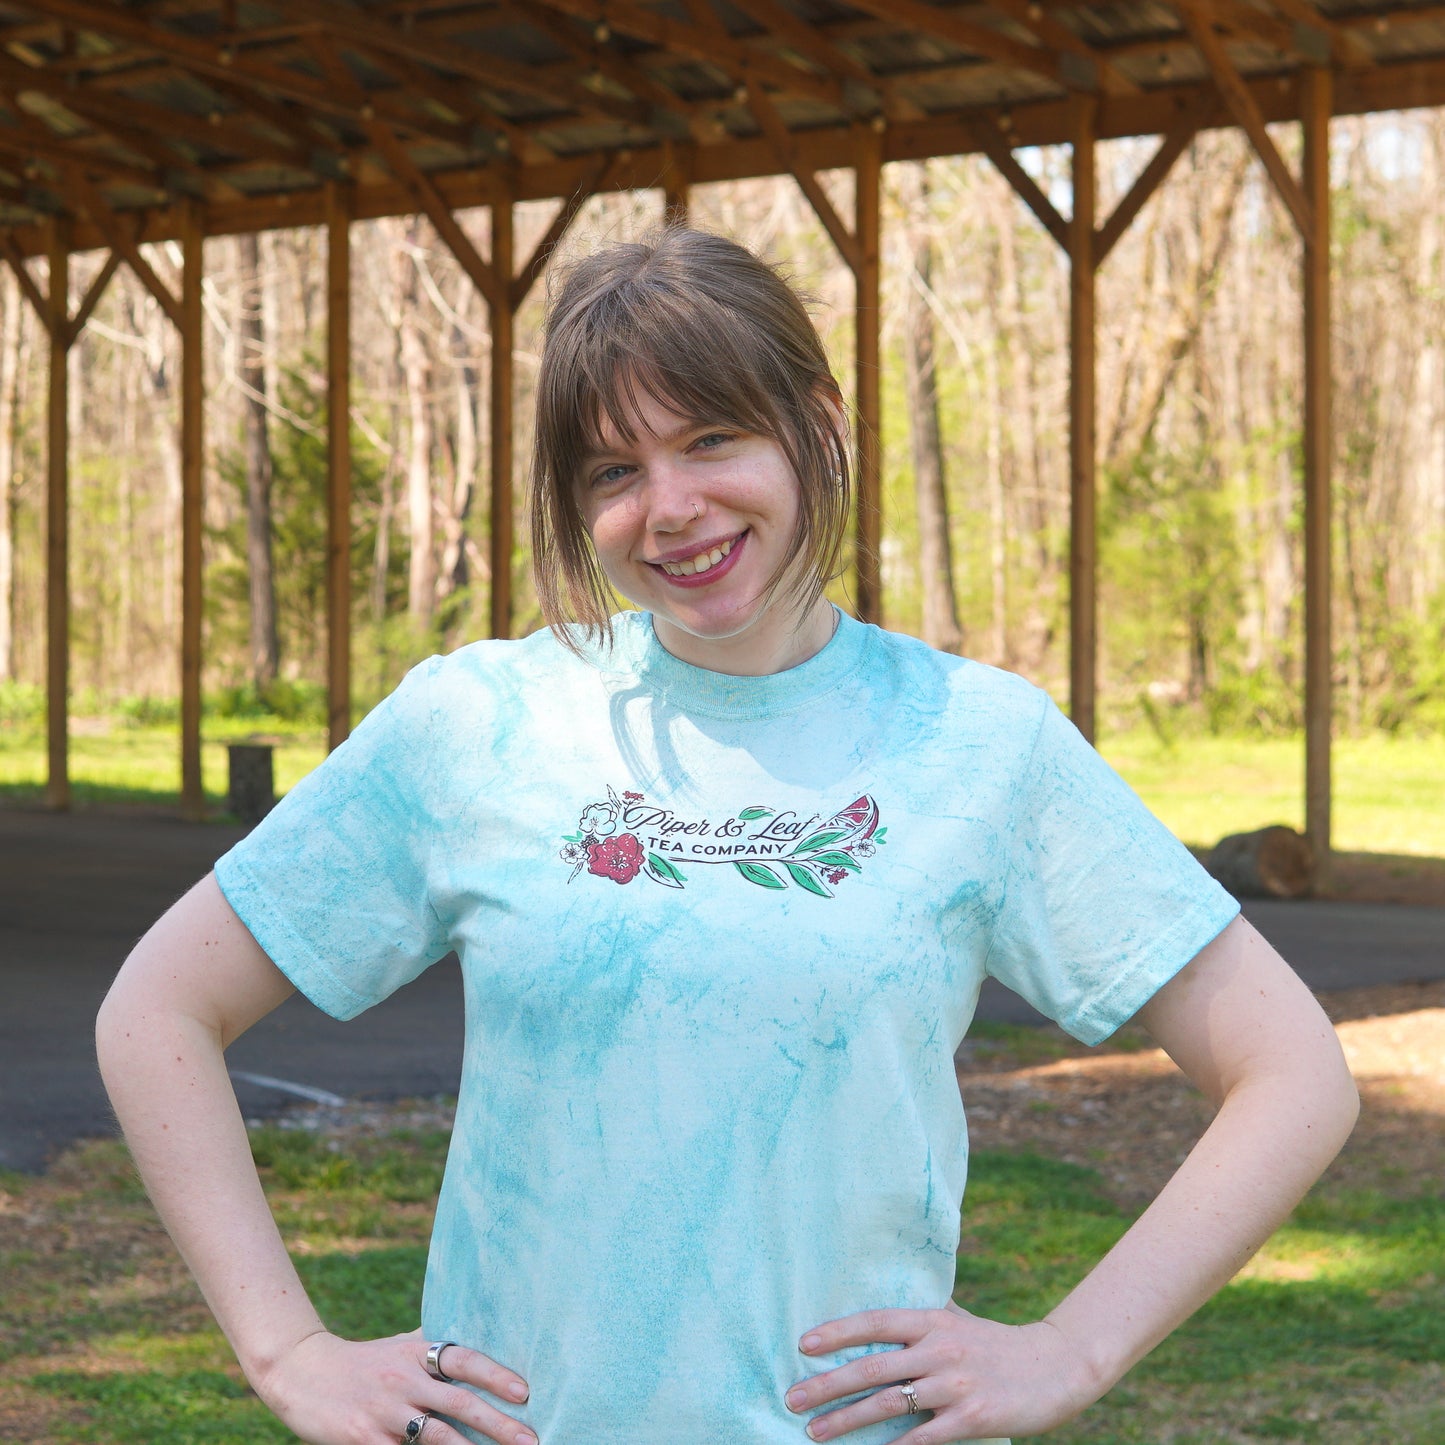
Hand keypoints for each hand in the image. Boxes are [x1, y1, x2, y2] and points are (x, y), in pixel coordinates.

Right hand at [254, 1328, 536, 1444]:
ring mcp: (383, 1412)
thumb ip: (435, 1346)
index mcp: (416, 1352)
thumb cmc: (363, 1361)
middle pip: (458, 1404)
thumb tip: (482, 1334)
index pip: (464, 1360)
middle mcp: (403, 1379)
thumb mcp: (400, 1345)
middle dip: (498, 1425)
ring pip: (435, 1438)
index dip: (496, 1375)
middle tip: (531, 1439)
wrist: (301, 1373)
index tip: (526, 1392)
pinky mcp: (363, 1439)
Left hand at [784, 1303, 1100, 1442]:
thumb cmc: (997, 1344)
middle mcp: (939, 1349)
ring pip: (889, 1404)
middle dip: (827, 1385)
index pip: (875, 1322)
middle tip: (792, 1399)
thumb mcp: (958, 1318)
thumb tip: (883, 1299)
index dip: (837, 1332)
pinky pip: (922, 1438)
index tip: (802, 1345)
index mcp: (933, 1320)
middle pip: (872, 1367)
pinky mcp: (972, 1419)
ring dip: (847, 1420)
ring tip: (815, 1431)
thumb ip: (923, 1314)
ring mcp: (955, 1385)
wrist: (1056, 1366)